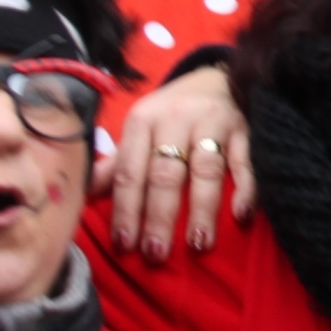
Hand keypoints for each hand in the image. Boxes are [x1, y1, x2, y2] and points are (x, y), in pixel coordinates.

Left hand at [102, 64, 251, 257]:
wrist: (216, 77)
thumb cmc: (171, 113)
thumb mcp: (140, 130)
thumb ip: (118, 163)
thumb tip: (84, 193)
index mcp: (143, 120)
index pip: (130, 171)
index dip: (125, 209)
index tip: (124, 244)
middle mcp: (176, 118)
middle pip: (165, 174)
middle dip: (158, 216)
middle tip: (155, 253)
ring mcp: (214, 121)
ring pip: (206, 169)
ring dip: (202, 209)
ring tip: (198, 244)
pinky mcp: (246, 127)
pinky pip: (246, 161)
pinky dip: (246, 188)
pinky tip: (241, 215)